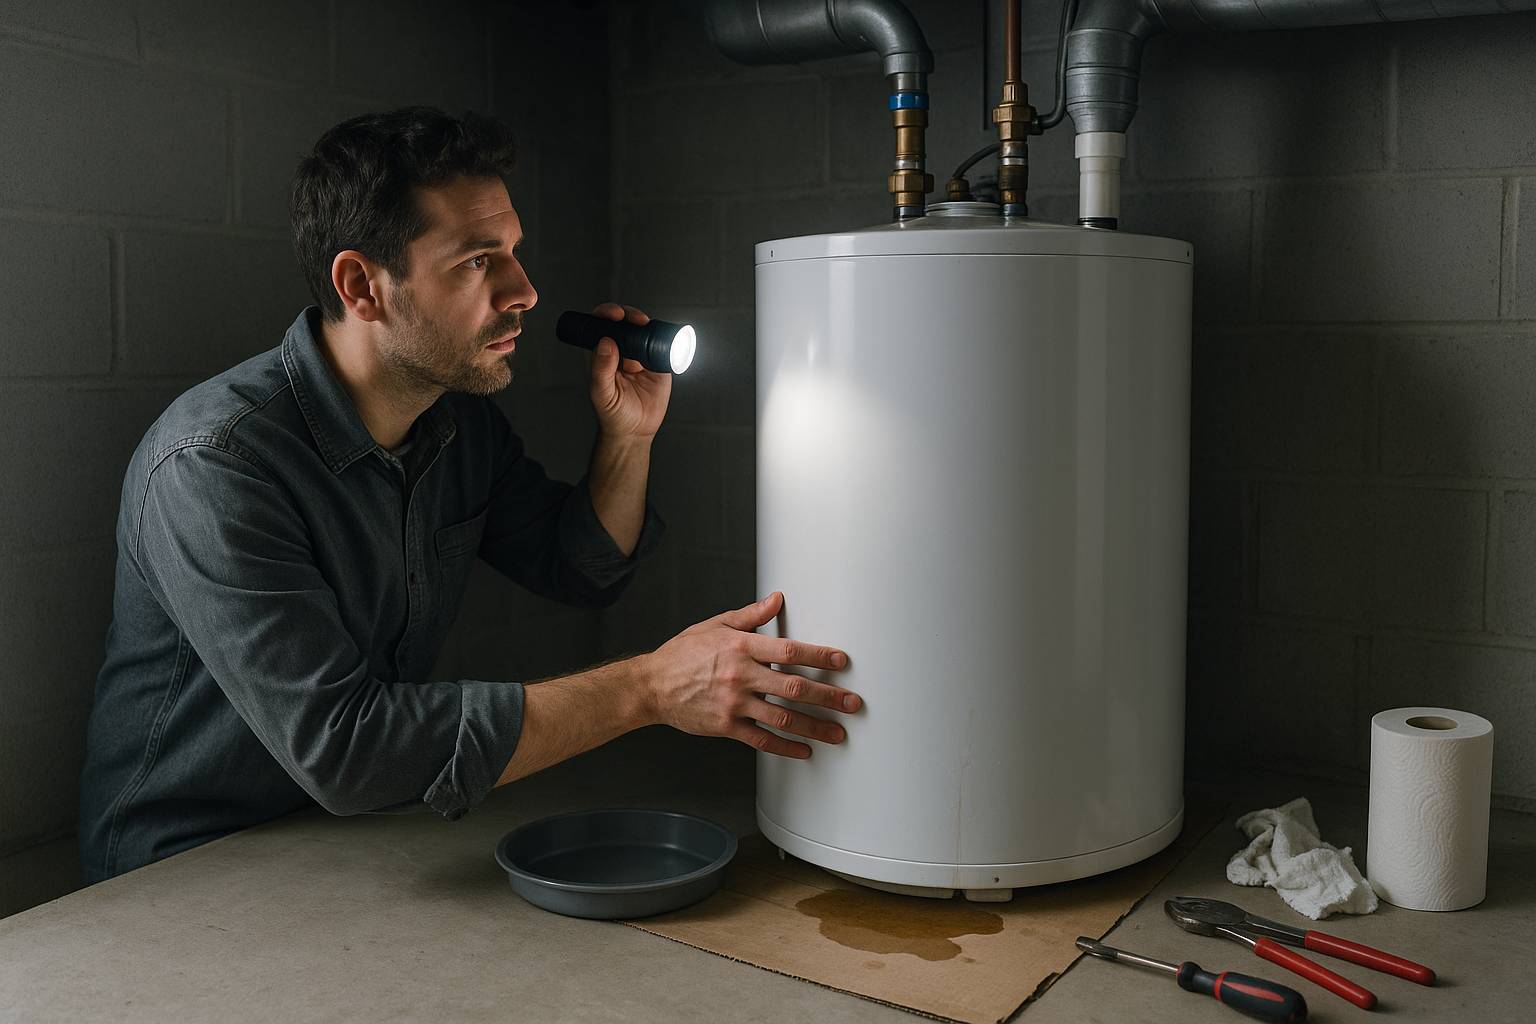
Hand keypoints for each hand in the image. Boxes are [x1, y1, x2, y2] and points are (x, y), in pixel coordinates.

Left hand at [587, 302, 671, 439]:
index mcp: (602, 354)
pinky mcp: (658, 364)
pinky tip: (663, 343)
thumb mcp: (602, 393)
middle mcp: (621, 351)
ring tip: (647, 333)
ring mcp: (640, 356)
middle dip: (630, 315)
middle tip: (636, 320)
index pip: (601, 325)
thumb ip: (601, 369)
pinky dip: (665, 340)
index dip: (606, 314)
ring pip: (643, 331)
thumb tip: (606, 343)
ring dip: (646, 327)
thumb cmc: (613, 414)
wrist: (635, 431)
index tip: (614, 314)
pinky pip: (662, 346)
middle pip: (624, 323)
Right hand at [640, 592, 860, 758]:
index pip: (789, 650)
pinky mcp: (726, 726)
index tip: (841, 661)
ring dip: (815, 727)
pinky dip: (785, 747)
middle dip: (828, 696)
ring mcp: (734, 703)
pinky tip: (804, 750)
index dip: (819, 655)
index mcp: (741, 647)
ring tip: (837, 733)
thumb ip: (751, 616)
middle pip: (794, 687)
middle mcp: (741, 676)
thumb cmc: (683, 654)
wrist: (652, 685)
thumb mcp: (716, 625)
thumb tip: (777, 599)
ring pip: (783, 717)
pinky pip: (761, 739)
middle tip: (853, 704)